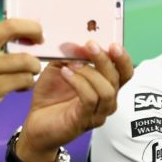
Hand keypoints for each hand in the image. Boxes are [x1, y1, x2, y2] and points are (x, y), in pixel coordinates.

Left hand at [16, 41, 133, 161]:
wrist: (36, 122)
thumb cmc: (51, 96)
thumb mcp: (60, 67)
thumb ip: (70, 55)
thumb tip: (77, 40)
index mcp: (105, 85)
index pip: (125, 72)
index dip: (123, 58)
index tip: (113, 44)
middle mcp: (107, 100)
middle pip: (118, 78)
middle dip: (104, 59)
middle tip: (90, 45)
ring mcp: (97, 112)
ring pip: (106, 90)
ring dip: (89, 72)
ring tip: (71, 63)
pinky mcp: (84, 120)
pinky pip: (90, 99)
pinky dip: (79, 83)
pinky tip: (66, 73)